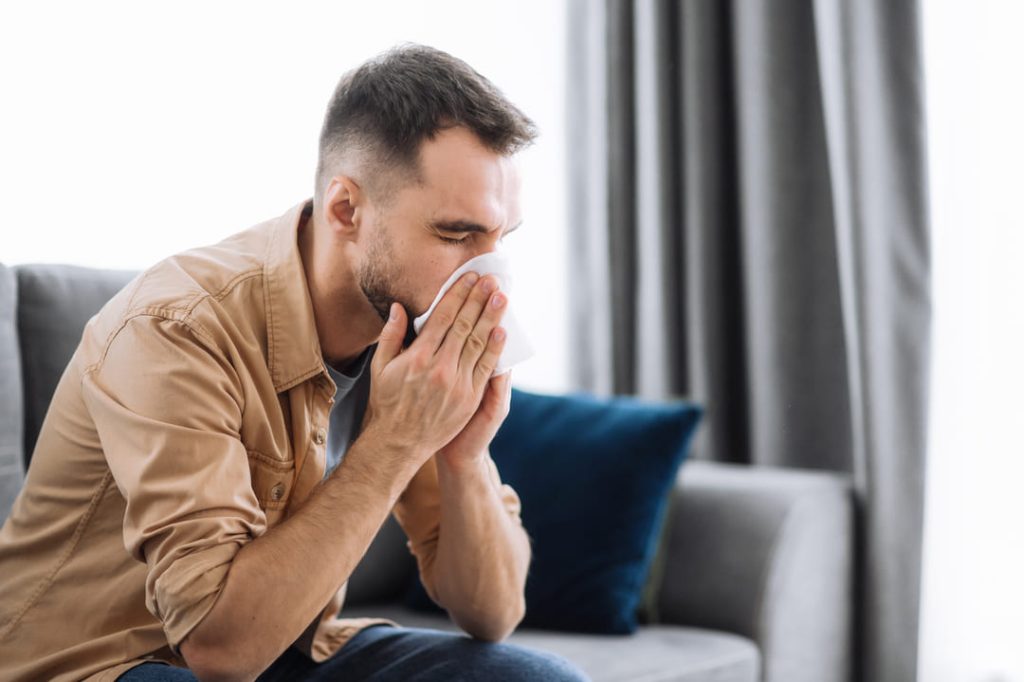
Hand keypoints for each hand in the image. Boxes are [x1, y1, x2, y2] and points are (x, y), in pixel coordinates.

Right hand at [360, 271, 507, 473]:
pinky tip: (502, 332)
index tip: (469, 277)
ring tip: (502, 298)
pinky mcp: (469, 400)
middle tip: (491, 280)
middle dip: (479, 300)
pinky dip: (495, 349)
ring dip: (492, 318)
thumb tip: (399, 307)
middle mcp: (439, 368)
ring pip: (478, 344)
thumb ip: (391, 336)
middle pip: (464, 325)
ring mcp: (457, 384)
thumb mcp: (380, 368)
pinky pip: (485, 369)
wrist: (398, 444)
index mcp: (418, 357)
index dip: (458, 294)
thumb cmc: (387, 403)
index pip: (443, 317)